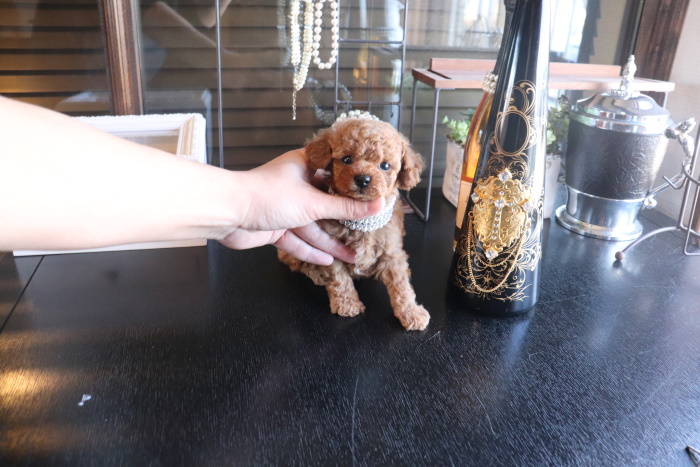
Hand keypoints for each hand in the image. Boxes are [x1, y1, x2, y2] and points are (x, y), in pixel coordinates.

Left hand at [216, 149, 383, 264]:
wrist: (227, 214)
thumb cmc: (267, 195)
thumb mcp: (313, 202)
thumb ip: (345, 207)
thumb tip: (377, 205)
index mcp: (304, 167)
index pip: (335, 172)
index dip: (354, 184)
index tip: (374, 193)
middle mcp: (296, 186)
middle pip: (326, 204)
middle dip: (345, 220)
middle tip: (367, 231)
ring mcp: (285, 208)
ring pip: (313, 226)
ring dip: (330, 242)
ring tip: (353, 255)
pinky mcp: (275, 228)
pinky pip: (297, 240)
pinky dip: (311, 250)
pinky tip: (327, 261)